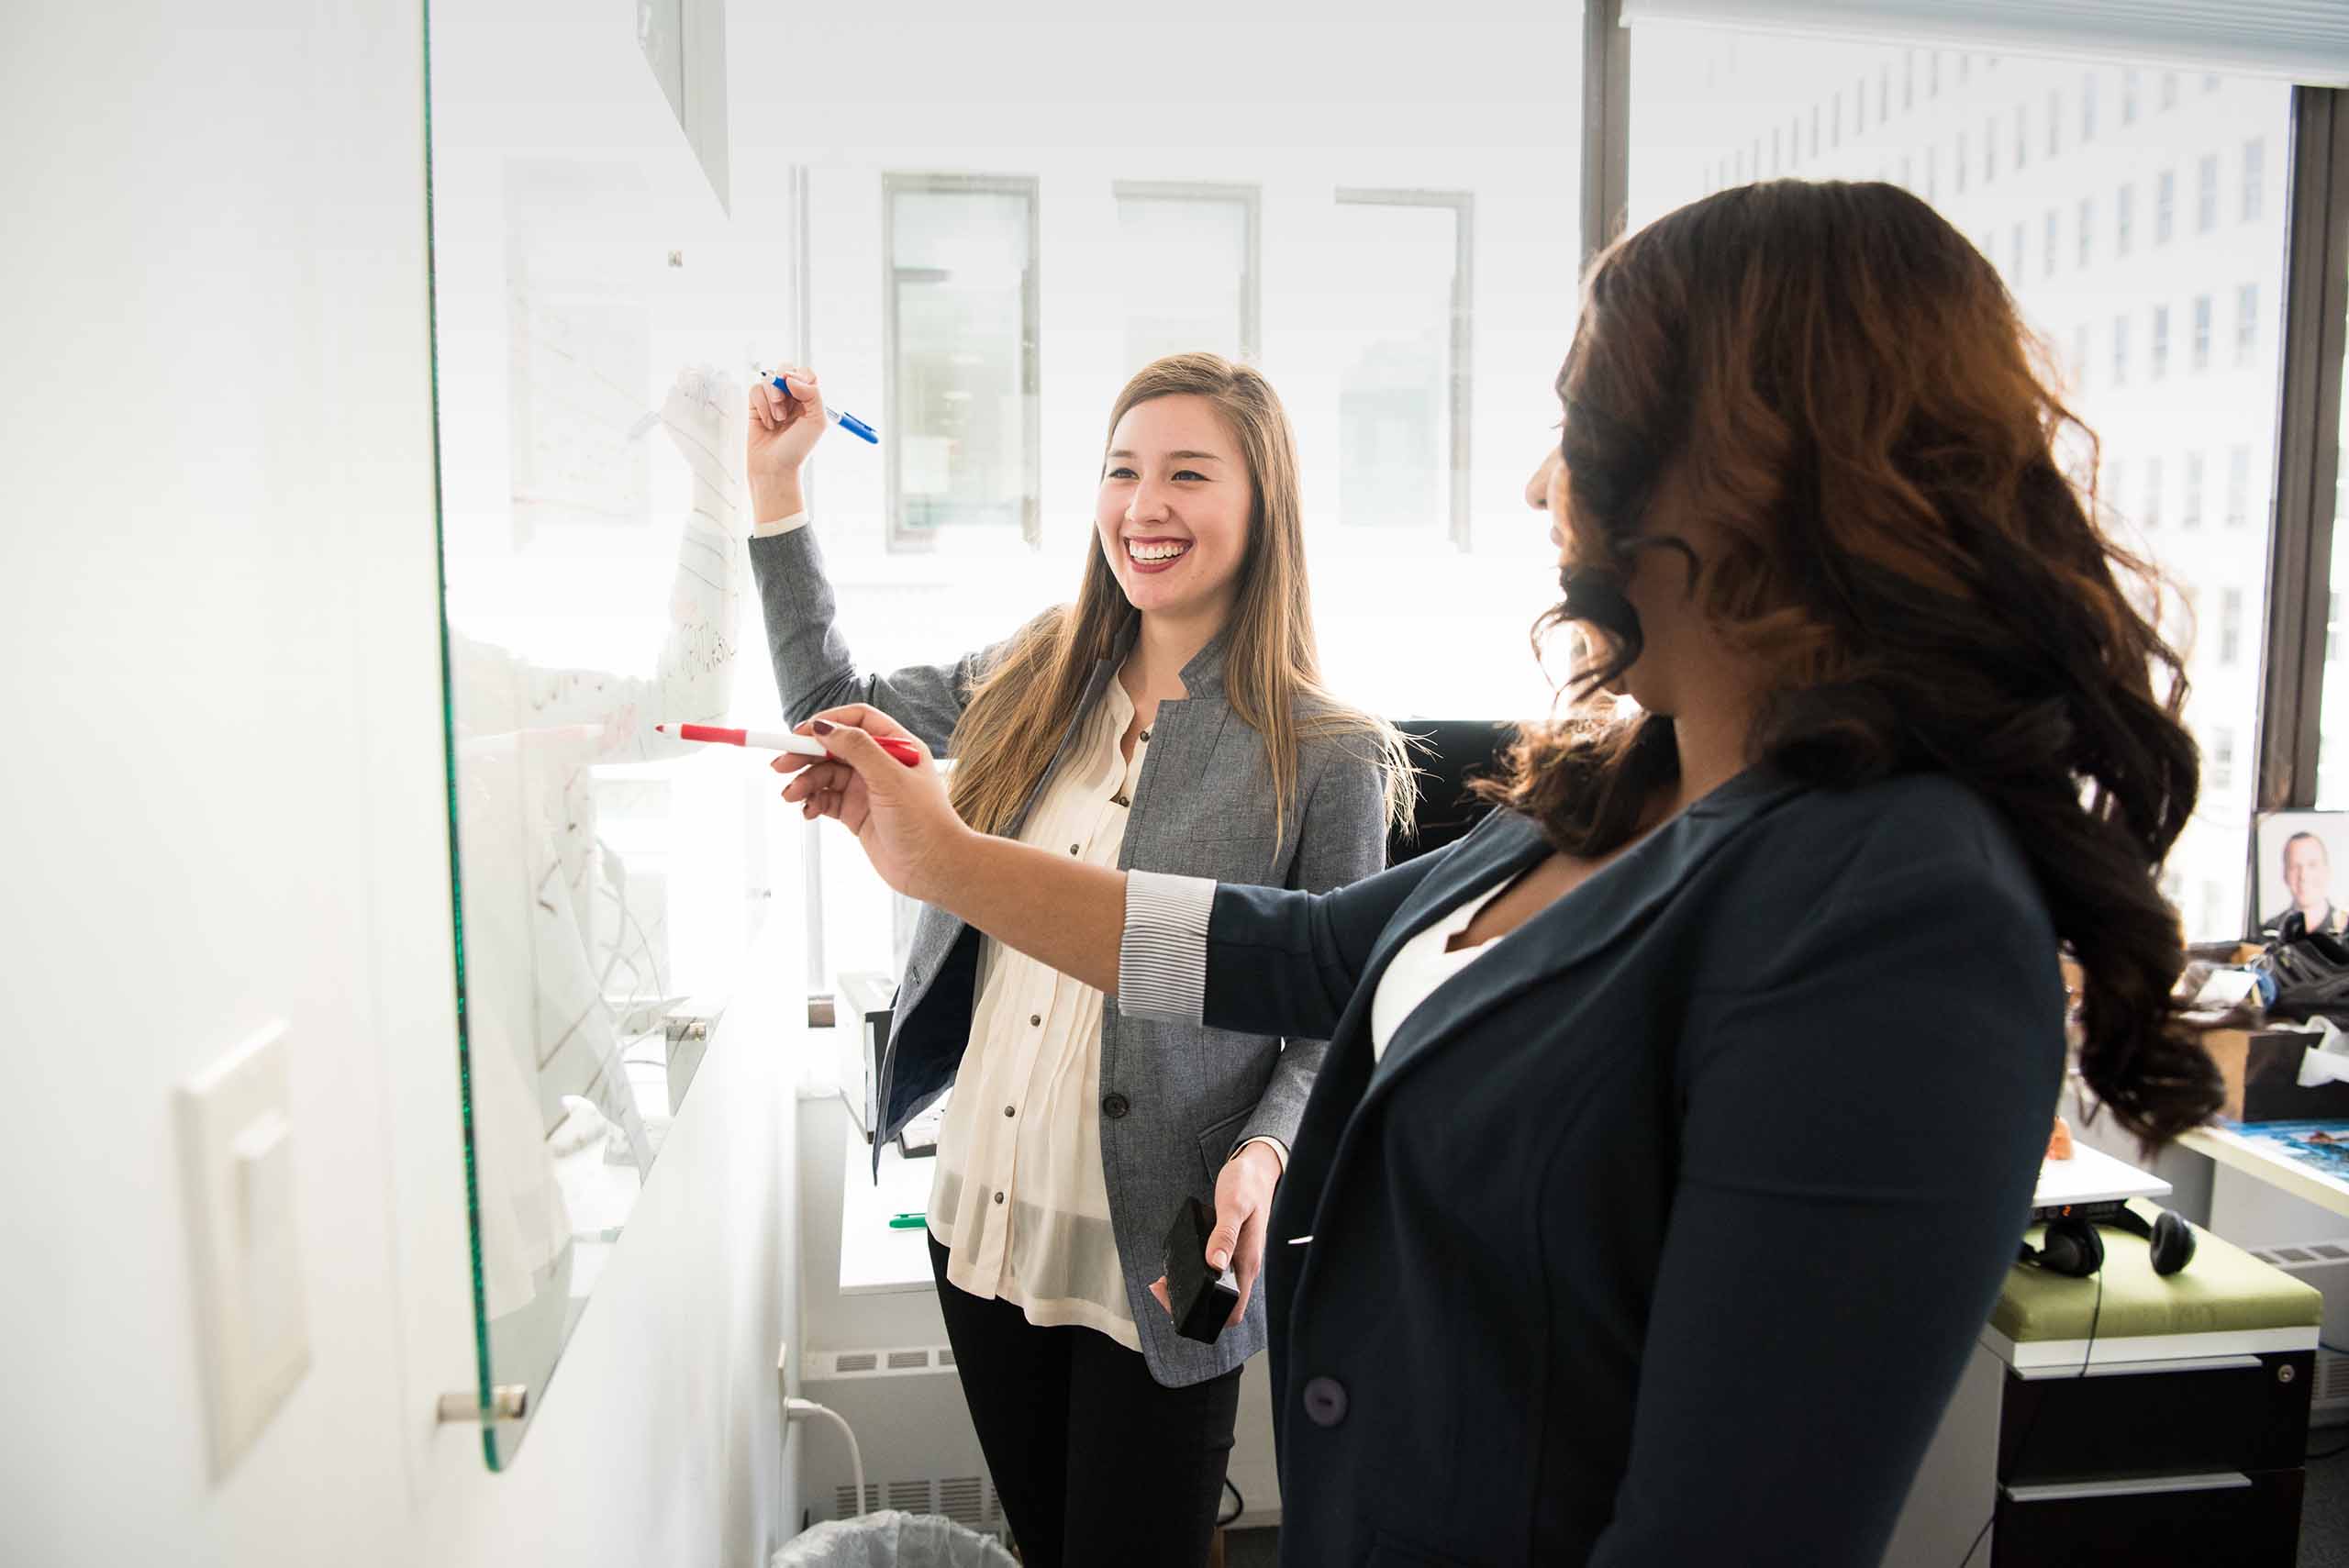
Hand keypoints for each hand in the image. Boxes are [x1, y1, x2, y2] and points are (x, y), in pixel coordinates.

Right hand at [746, 365, 824, 520]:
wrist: (774, 468)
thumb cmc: (797, 449)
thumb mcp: (816, 422)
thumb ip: (812, 394)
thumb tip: (791, 378)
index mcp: (810, 400)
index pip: (806, 374)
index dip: (799, 375)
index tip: (795, 388)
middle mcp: (793, 398)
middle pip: (786, 369)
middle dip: (782, 382)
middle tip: (782, 401)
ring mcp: (773, 401)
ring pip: (769, 379)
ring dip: (772, 398)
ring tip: (777, 419)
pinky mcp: (756, 407)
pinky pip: (755, 390)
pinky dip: (761, 405)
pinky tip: (767, 423)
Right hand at [773, 705, 970, 903]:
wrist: (934, 869)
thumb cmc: (925, 822)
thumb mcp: (890, 778)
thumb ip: (858, 749)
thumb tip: (824, 726)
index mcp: (897, 746)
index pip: (857, 721)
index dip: (828, 723)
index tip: (802, 734)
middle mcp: (881, 764)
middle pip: (834, 747)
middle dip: (806, 754)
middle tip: (780, 765)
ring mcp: (867, 789)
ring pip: (826, 775)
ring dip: (805, 782)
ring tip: (791, 796)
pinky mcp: (857, 813)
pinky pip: (826, 799)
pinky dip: (813, 801)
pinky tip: (807, 810)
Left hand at [1148, 1141, 1281, 1331]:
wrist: (1256, 1168)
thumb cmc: (1247, 1184)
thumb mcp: (1234, 1205)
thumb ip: (1225, 1234)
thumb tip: (1215, 1264)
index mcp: (1248, 1262)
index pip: (1234, 1310)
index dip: (1208, 1317)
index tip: (1180, 1302)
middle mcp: (1244, 1267)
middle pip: (1221, 1306)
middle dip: (1190, 1305)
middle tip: (1164, 1289)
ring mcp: (1237, 1260)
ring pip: (1215, 1291)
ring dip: (1189, 1292)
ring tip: (1164, 1280)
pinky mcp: (1230, 1252)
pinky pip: (1212, 1273)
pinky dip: (1194, 1276)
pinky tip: (1176, 1266)